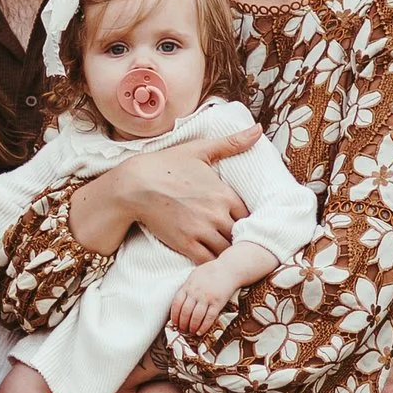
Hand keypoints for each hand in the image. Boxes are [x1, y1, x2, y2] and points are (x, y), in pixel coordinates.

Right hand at [70, 144, 247, 263]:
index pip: (250, 215)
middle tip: (236, 239)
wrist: (134, 185)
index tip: (241, 221)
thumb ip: (232, 143)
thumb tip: (257, 130)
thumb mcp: (200, 150)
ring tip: (225, 251)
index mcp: (224, 193)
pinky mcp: (185, 244)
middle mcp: (217, 213)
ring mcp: (202, 230)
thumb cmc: (166, 165)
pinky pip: (208, 261)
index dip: (247, 219)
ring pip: (227, 251)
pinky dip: (212, 263)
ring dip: (227, 252)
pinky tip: (211, 259)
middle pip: (241, 234)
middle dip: (239, 237)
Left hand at [167, 259, 239, 337]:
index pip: (176, 303)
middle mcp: (196, 292)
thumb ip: (187, 287)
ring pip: (196, 317)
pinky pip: (209, 318)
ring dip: (192, 327)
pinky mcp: (218, 303)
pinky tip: (200, 332)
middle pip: (185, 312)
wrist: (229, 269)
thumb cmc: (211, 272)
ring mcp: (207, 298)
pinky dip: (203, 327)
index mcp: (188, 286)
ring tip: (190, 332)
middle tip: (182, 330)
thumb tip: (179, 301)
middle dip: (182, 324)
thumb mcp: (194, 275)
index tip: (174, 323)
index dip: (174, 316)